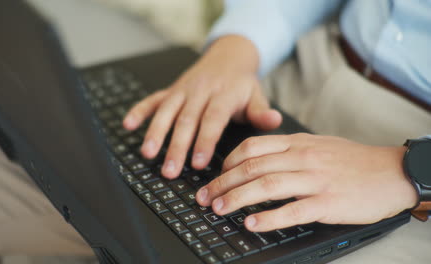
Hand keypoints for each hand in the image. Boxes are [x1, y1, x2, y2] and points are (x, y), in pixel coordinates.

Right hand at [123, 36, 281, 178]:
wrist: (228, 57)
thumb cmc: (241, 84)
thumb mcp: (257, 95)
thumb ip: (261, 111)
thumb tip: (274, 120)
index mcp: (223, 94)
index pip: (212, 119)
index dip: (204, 141)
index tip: (197, 163)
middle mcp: (200, 91)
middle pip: (186, 120)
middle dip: (176, 146)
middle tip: (170, 170)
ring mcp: (182, 90)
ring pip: (167, 111)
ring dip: (155, 133)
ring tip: (148, 154)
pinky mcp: (170, 90)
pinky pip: (153, 99)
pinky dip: (139, 111)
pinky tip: (128, 124)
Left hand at [196, 133, 417, 231]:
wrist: (391, 171)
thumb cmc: (353, 160)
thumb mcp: (317, 144)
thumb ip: (288, 149)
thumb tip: (258, 159)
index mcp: (298, 142)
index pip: (252, 146)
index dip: (228, 161)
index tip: (216, 174)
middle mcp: (302, 158)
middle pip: (252, 167)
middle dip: (223, 182)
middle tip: (204, 196)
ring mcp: (315, 180)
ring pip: (266, 186)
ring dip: (237, 199)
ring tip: (219, 209)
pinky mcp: (327, 202)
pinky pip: (292, 210)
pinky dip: (268, 218)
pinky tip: (251, 224)